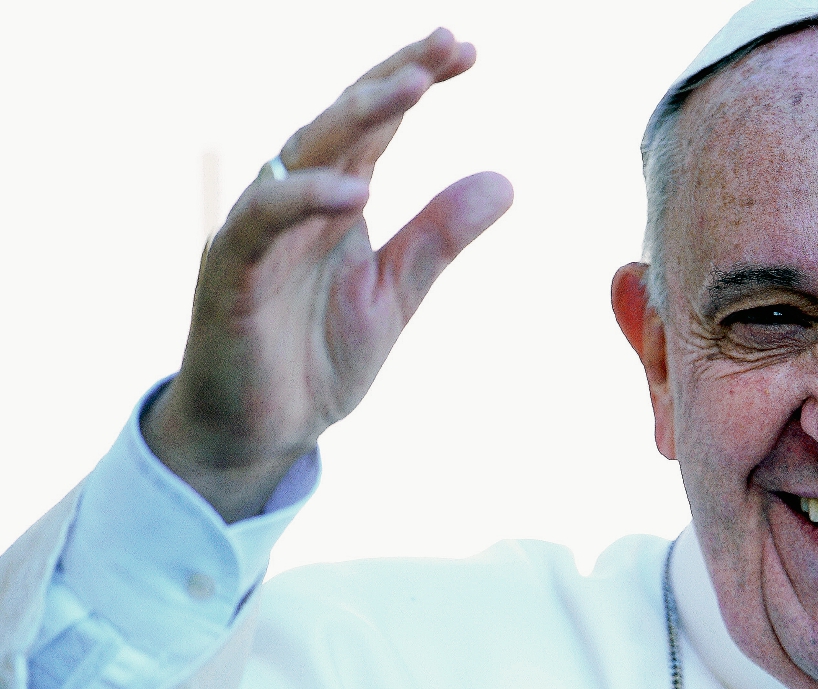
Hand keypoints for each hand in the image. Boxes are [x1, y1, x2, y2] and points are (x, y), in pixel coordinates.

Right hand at [141, 28, 512, 521]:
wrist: (262, 433)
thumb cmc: (317, 359)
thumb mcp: (395, 294)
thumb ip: (439, 237)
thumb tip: (506, 179)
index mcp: (336, 203)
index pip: (376, 127)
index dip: (414, 82)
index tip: (465, 50)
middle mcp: (296, 204)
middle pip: (341, 122)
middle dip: (392, 79)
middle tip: (446, 45)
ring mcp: (260, 235)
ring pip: (301, 156)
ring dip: (355, 119)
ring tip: (411, 89)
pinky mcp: (231, 275)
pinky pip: (262, 225)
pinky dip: (303, 201)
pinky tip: (355, 191)